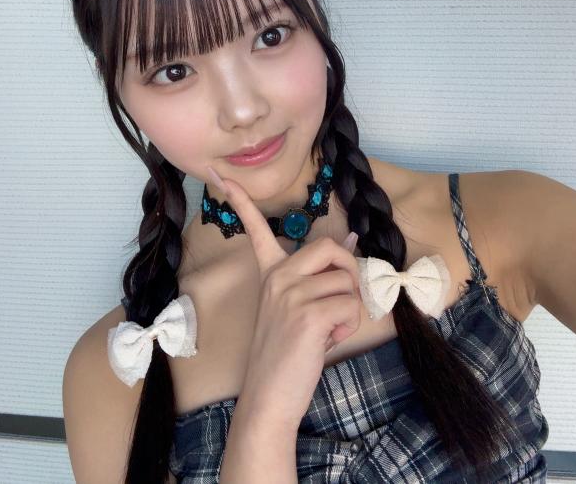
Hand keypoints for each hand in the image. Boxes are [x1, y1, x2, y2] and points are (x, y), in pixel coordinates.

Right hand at [207, 166, 361, 429]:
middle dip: (349, 270)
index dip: (242, 201)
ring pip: (348, 283)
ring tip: (326, 331)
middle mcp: (276, 278)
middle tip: (341, 299)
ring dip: (350, 311)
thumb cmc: (287, 355)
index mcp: (270, 274)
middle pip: (330, 248)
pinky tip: (325, 342)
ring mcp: (290, 294)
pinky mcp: (307, 314)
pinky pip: (351, 306)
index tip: (224, 177)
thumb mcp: (300, 308)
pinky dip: (349, 327)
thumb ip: (322, 274)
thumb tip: (351, 237)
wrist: (269, 397)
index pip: (255, 229)